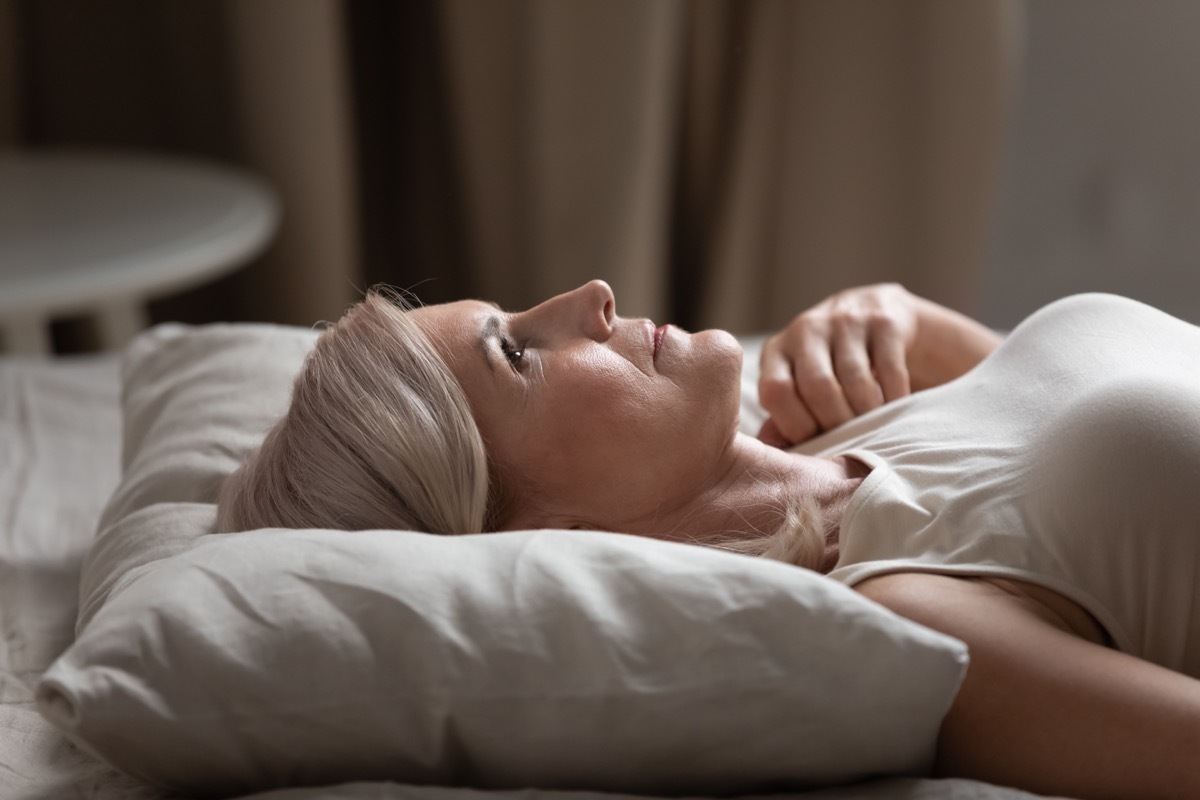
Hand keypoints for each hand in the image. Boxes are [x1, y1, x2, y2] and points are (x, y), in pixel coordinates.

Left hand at [757, 283, 917, 445]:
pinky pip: (890, 370)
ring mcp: (844, 320)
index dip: (795, 425)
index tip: (817, 443)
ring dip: (867, 415)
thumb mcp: (799, 383)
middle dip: (836, 424)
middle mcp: (805, 330)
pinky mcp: (883, 320)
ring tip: (874, 431)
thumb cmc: (830, 365)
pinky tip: (895, 411)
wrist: (872, 311)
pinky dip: (894, 399)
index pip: (775, 390)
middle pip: (816, 386)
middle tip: (851, 442)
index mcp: (777, 350)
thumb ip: (786, 415)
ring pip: (854, 379)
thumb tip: (780, 453)